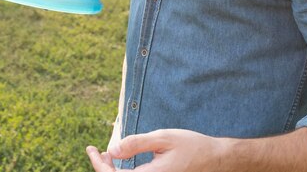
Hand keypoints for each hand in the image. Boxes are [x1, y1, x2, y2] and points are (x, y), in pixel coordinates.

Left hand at [87, 129, 224, 171]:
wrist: (216, 160)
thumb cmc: (191, 146)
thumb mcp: (163, 138)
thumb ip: (136, 144)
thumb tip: (112, 150)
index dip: (98, 165)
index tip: (90, 149)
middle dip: (102, 167)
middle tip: (94, 150)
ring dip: (112, 171)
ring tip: (106, 154)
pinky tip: (121, 160)